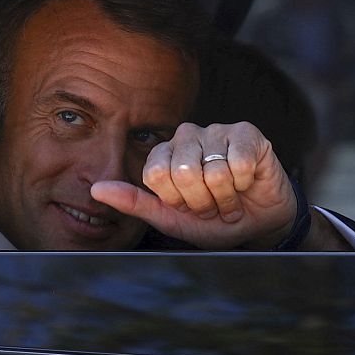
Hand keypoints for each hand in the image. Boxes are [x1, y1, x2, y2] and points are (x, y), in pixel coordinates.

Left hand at [91, 122, 297, 248]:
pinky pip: (238, 162)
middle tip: (213, 204)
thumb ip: (134, 203)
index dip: (177, 200)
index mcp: (164, 154)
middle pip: (183, 172)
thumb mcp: (171, 219)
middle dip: (202, 201)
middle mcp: (187, 137)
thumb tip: (96, 189)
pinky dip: (244, 183)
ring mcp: (217, 131)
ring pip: (213, 171)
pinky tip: (247, 182)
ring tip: (231, 196)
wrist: (259, 224)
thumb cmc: (214, 220)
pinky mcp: (247, 133)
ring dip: (226, 197)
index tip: (189, 206)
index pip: (156, 175)